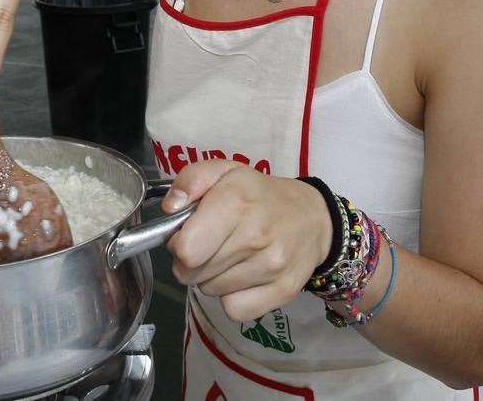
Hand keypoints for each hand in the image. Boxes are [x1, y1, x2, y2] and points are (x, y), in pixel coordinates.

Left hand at [161, 161, 331, 321]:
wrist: (311, 217)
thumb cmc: (259, 195)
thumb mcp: (225, 171)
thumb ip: (191, 180)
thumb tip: (171, 209)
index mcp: (236, 202)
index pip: (186, 250)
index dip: (178, 244)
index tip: (189, 236)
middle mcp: (255, 236)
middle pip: (193, 274)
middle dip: (191, 262)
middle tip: (208, 246)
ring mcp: (271, 267)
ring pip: (211, 291)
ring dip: (211, 278)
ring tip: (229, 258)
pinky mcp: (283, 291)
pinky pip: (235, 310)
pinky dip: (232, 298)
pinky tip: (241, 277)